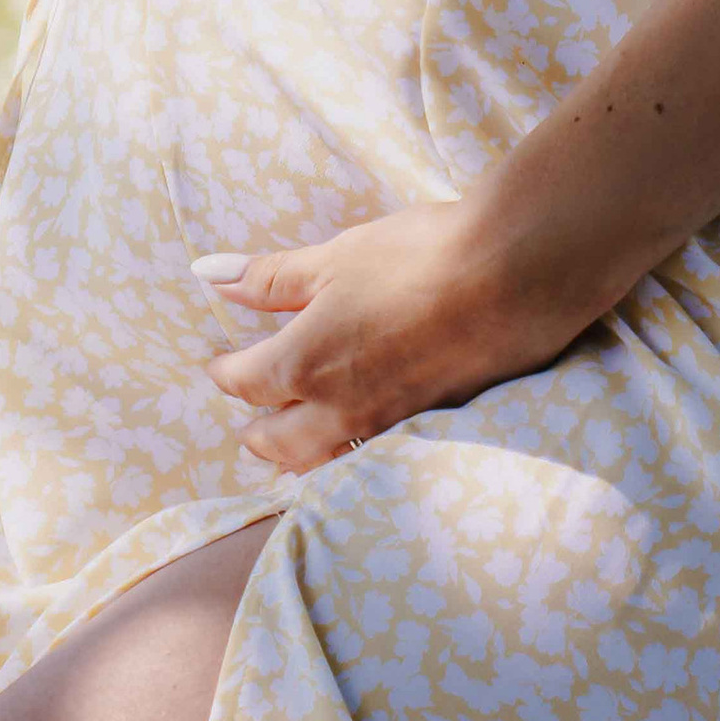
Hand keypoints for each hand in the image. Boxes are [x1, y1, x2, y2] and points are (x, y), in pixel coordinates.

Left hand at [197, 201, 584, 474]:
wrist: (511, 280)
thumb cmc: (414, 259)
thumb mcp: (333, 258)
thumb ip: (270, 276)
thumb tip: (208, 274)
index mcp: (303, 366)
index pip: (246, 383)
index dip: (226, 372)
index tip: (218, 365)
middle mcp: (340, 411)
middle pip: (280, 443)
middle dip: (258, 435)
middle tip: (247, 431)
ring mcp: (388, 427)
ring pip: (328, 462)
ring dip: (302, 458)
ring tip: (292, 453)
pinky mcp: (431, 429)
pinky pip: (374, 458)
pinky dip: (352, 458)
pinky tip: (361, 445)